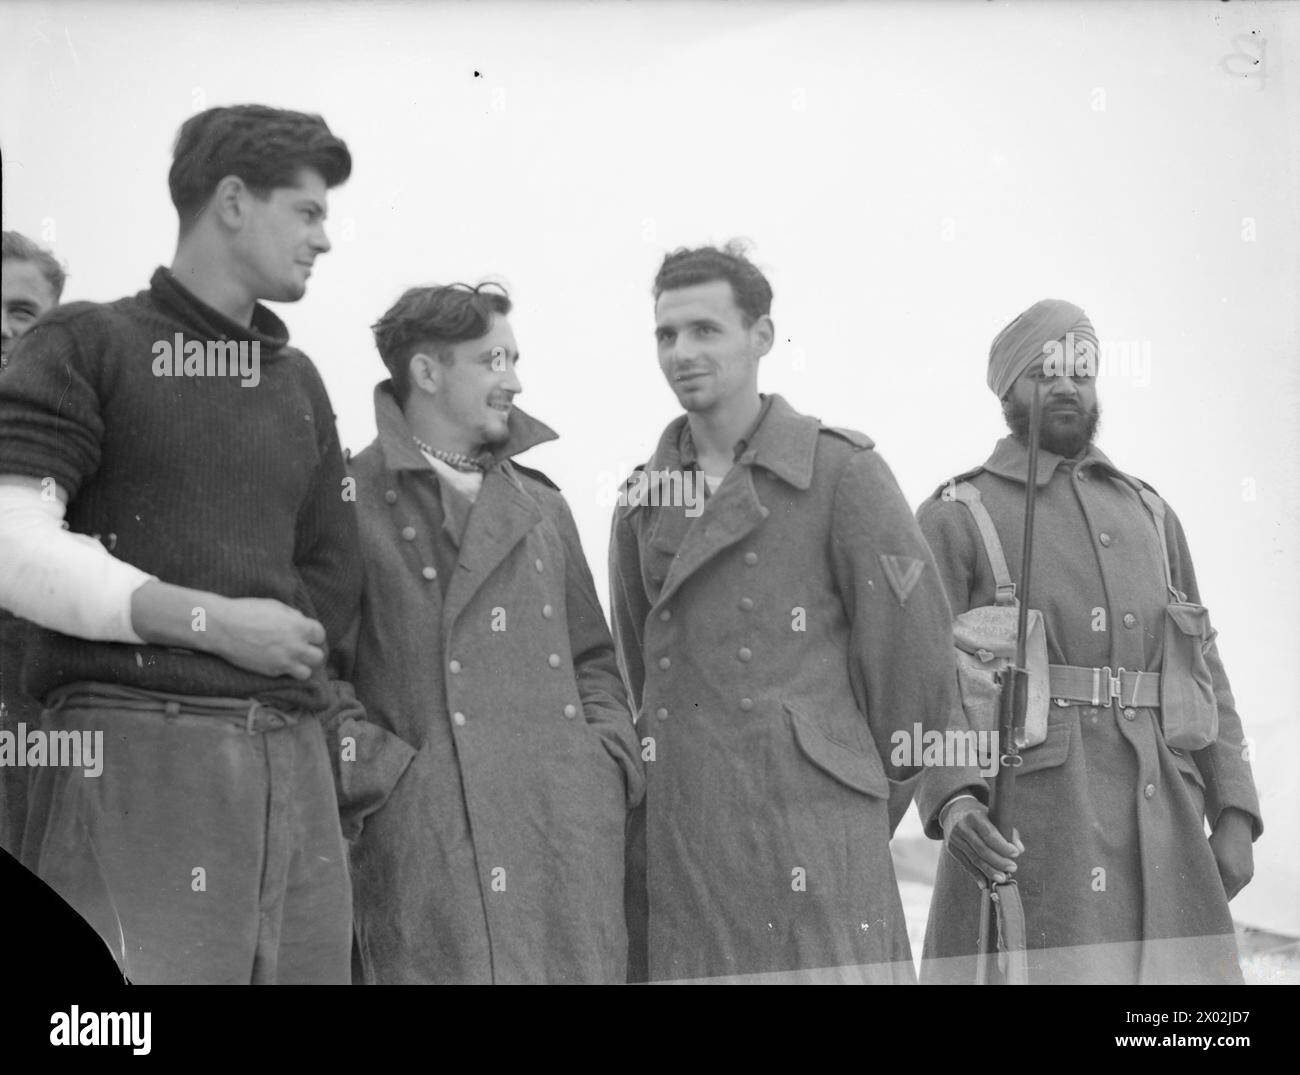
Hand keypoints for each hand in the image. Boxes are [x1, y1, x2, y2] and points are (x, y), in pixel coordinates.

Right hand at [210, 596, 326, 679]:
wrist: (223, 627)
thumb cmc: (248, 612)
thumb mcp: (276, 606)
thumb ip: (293, 616)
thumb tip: (301, 622)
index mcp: (300, 627)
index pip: (320, 635)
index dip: (313, 634)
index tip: (306, 634)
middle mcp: (296, 647)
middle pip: (318, 657)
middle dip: (312, 652)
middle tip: (303, 649)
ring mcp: (284, 662)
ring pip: (306, 673)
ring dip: (302, 666)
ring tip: (293, 660)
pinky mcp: (270, 672)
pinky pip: (286, 676)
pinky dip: (284, 670)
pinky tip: (276, 661)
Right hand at [942, 798, 1023, 886]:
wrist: (954, 812)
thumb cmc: (980, 816)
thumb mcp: (992, 817)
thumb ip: (1007, 831)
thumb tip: (1019, 849)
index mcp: (974, 817)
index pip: (989, 834)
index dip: (1003, 846)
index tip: (1015, 854)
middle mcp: (962, 828)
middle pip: (982, 849)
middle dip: (998, 861)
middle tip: (1012, 869)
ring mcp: (955, 839)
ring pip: (974, 859)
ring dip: (989, 871)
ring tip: (1002, 878)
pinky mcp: (951, 849)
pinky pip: (966, 864)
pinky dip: (976, 875)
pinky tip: (985, 883)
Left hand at [1208, 808, 1253, 899]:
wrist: (1236, 828)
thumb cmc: (1217, 841)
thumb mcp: (1208, 856)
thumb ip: (1204, 872)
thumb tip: (1193, 886)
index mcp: (1230, 875)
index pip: (1220, 897)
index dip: (1210, 899)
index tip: (1199, 900)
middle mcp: (1241, 878)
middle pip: (1227, 897)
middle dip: (1216, 898)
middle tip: (1202, 897)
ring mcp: (1247, 877)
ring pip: (1233, 891)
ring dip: (1223, 891)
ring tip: (1210, 888)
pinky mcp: (1250, 873)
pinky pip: (1238, 885)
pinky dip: (1229, 885)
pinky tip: (1220, 879)